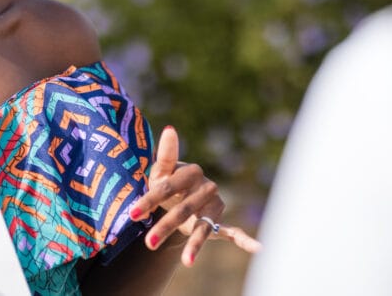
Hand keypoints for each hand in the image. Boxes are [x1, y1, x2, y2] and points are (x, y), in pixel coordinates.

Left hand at [128, 125, 260, 266]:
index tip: (132, 214)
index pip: (167, 187)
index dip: (149, 200)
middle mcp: (206, 187)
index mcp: (190, 172)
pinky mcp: (220, 221)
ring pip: (204, 226)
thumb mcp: (161, 172)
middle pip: (183, 210)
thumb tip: (170, 129)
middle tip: (148, 243)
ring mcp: (214, 205)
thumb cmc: (167, 183)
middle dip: (165, 227)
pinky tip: (258, 247)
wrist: (180, 195)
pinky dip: (246, 240)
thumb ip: (165, 155)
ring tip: (186, 262)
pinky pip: (234, 232)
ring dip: (195, 244)